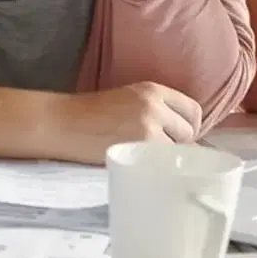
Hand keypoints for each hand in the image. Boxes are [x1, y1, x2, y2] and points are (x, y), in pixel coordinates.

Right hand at [49, 82, 202, 164]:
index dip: (189, 127)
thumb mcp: (129, 99)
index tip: (179, 138)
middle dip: (181, 145)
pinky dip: (158, 167)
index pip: (192, 109)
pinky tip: (145, 168)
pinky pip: (164, 162)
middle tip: (162, 154)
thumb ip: (157, 109)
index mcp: (153, 89)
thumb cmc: (91, 114)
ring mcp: (149, 125)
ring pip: (179, 149)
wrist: (64, 123)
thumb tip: (183, 134)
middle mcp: (155, 104)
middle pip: (189, 131)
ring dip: (169, 158)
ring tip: (150, 161)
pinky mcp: (140, 145)